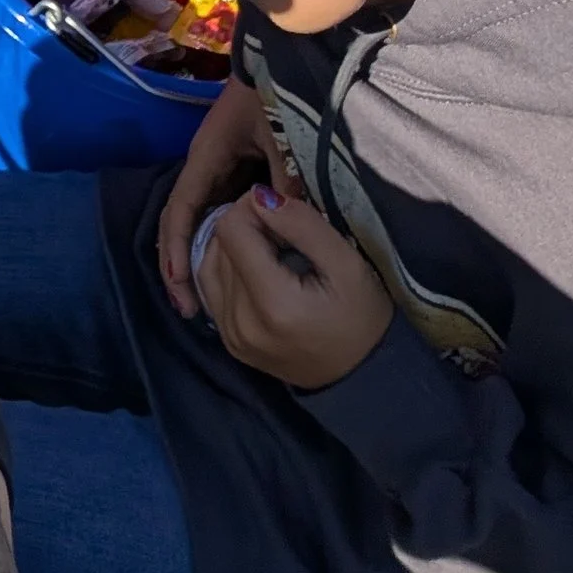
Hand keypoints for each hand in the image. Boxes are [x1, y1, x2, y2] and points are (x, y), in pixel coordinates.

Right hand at [155, 75, 271, 317]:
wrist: (283, 61)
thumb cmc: (274, 95)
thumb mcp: (281, 137)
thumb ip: (284, 181)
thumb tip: (290, 228)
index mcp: (206, 159)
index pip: (180, 213)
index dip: (177, 254)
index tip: (182, 294)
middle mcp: (206, 168)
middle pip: (185, 223)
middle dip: (184, 265)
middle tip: (193, 310)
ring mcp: (222, 169)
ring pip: (205, 219)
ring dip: (204, 255)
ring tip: (210, 297)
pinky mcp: (240, 170)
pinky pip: (227, 210)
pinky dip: (226, 239)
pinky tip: (240, 262)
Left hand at [196, 185, 394, 388]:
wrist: (363, 377)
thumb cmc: (363, 318)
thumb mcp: (347, 265)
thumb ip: (303, 226)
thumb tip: (260, 196)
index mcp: (271, 303)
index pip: (230, 229)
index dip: (252, 208)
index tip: (282, 212)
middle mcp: (240, 324)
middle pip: (219, 245)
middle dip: (246, 228)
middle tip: (283, 234)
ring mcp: (231, 337)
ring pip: (208, 263)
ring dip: (234, 247)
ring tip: (272, 251)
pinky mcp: (229, 344)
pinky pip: (211, 290)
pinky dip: (227, 270)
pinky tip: (257, 270)